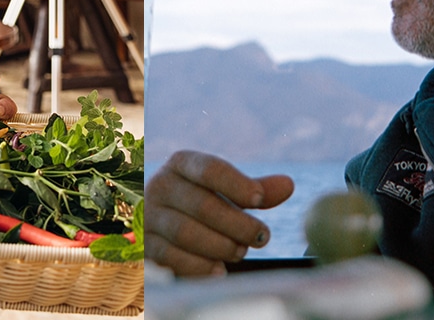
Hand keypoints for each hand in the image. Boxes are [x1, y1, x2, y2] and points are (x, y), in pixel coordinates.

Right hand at [144, 150, 294, 276]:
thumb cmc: (201, 203)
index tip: (259, 200)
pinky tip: (219, 270)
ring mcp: (148, 216)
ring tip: (241, 251)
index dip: (237, 185)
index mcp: (181, 164)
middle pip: (202, 205)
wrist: (159, 224)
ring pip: (186, 233)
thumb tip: (289, 185)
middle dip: (237, 224)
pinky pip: (172, 257)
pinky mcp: (144, 245)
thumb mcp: (226, 193)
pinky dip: (199, 266)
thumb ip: (256, 191)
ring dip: (221, 246)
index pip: (210, 169)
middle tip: (262, 236)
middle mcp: (160, 185)